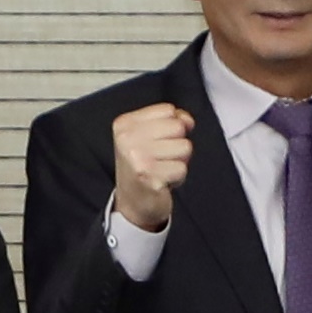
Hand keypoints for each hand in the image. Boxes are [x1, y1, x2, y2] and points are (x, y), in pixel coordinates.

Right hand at [109, 101, 193, 233]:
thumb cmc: (143, 167)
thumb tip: (186, 119)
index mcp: (125, 124)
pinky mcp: (150, 177)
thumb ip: (170, 120)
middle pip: (178, 127)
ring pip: (185, 147)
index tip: (159, 141)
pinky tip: (163, 180)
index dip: (172, 125)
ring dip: (179, 161)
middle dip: (177, 144)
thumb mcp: (150, 136)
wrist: (133, 202)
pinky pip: (182, 169)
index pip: (168, 110)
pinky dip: (178, 177)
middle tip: (161, 158)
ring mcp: (137, 158)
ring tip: (162, 168)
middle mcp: (127, 139)